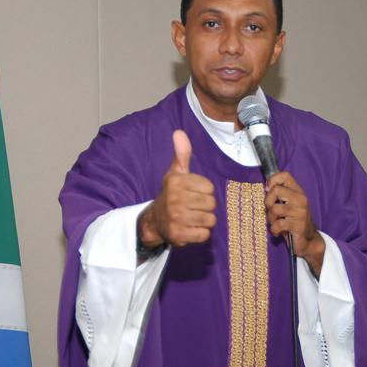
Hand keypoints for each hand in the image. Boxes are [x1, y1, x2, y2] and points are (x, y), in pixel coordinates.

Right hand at [138, 130, 215, 248]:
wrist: (155, 221)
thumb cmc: (171, 194)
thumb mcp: (175, 173)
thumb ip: (181, 154)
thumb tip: (179, 132)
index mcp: (176, 181)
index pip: (210, 188)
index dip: (205, 192)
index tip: (193, 193)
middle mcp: (175, 198)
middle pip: (211, 204)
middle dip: (206, 207)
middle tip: (193, 208)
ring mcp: (176, 218)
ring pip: (210, 220)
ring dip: (204, 221)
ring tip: (192, 218)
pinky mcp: (178, 235)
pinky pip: (204, 235)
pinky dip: (200, 234)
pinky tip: (190, 229)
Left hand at [264, 171, 324, 274]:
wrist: (309, 240)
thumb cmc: (294, 221)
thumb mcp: (289, 205)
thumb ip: (280, 195)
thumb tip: (265, 188)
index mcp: (298, 192)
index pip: (285, 175)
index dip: (272, 180)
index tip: (268, 190)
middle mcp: (301, 199)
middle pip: (276, 190)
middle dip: (268, 202)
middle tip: (271, 211)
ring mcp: (300, 212)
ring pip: (274, 208)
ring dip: (271, 218)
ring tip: (276, 223)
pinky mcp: (297, 225)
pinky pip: (277, 224)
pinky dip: (274, 230)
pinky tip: (278, 232)